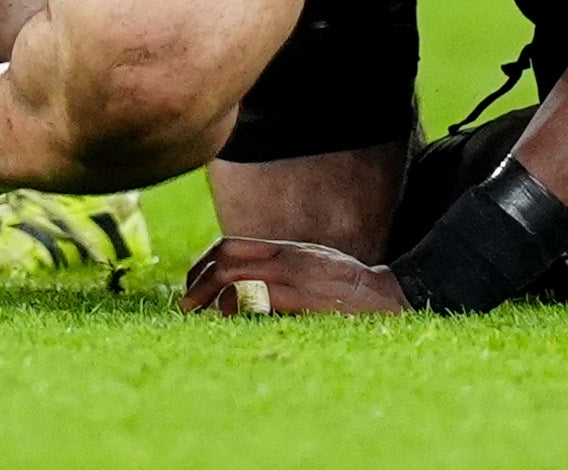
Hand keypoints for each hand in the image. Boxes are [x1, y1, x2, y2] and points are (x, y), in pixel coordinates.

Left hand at [180, 237, 408, 315]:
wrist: (383, 294)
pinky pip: (256, 300)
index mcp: (283, 249)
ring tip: (197, 316)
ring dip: (207, 297)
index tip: (191, 283)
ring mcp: (290, 278)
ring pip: (233, 277)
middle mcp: (282, 258)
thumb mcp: (310, 263)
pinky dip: (235, 309)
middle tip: (184, 306)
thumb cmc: (346, 283)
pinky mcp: (300, 300)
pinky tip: (228, 322)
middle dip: (196, 282)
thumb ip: (281, 266)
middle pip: (224, 260)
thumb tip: (246, 283)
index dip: (202, 263)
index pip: (229, 245)